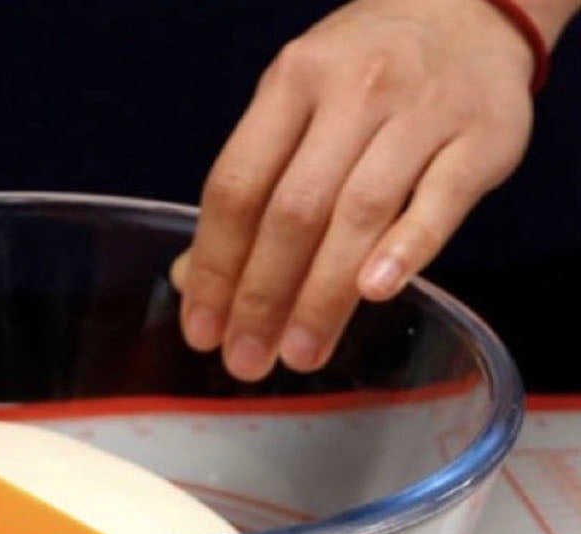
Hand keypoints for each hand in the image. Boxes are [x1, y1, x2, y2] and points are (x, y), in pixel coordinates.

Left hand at [176, 0, 535, 379]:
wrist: (472, 7)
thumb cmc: (365, 77)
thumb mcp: (295, 106)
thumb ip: (249, 190)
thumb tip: (190, 280)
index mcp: (292, 83)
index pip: (237, 188)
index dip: (215, 267)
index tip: (202, 330)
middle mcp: (353, 91)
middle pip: (294, 210)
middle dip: (262, 297)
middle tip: (247, 360)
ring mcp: (421, 111)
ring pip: (359, 214)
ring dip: (323, 295)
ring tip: (300, 353)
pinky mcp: (482, 137)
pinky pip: (439, 202)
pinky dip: (405, 249)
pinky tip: (373, 294)